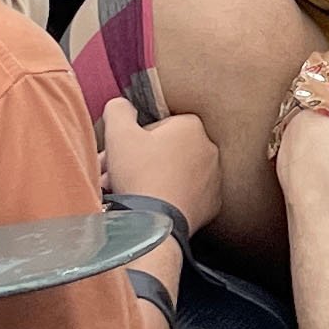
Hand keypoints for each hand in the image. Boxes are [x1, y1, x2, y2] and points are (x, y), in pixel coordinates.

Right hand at [99, 102, 223, 235]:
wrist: (156, 223)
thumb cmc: (139, 175)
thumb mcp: (118, 133)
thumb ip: (119, 110)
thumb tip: (121, 105)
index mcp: (191, 127)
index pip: (159, 125)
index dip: (134, 138)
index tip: (119, 153)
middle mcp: (209, 149)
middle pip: (166, 150)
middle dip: (138, 160)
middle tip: (115, 175)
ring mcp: (214, 178)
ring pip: (175, 173)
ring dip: (151, 179)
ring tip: (128, 193)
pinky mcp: (211, 204)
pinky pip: (185, 195)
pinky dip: (169, 198)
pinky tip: (150, 205)